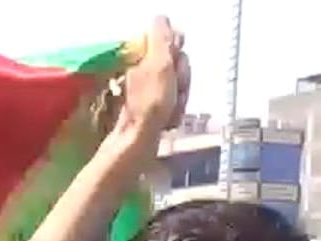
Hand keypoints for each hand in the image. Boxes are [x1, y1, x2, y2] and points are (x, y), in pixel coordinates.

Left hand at [114, 17, 188, 145]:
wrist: (139, 142)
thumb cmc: (151, 103)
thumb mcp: (158, 64)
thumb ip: (161, 38)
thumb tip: (161, 18)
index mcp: (141, 57)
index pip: (172, 44)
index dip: (179, 57)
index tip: (176, 68)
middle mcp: (142, 71)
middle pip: (178, 65)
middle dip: (182, 80)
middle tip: (175, 92)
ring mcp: (147, 91)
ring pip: (179, 85)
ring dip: (181, 98)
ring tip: (171, 110)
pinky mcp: (152, 109)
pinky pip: (174, 103)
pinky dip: (175, 111)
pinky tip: (170, 120)